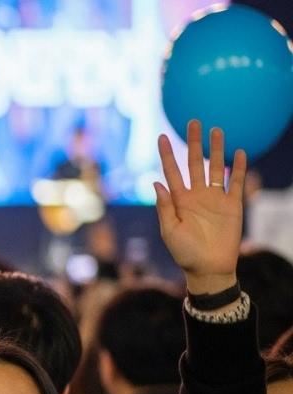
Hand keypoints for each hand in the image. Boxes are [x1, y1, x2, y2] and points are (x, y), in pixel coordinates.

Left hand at [154, 120, 245, 294]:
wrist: (208, 268)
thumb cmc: (184, 253)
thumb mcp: (169, 231)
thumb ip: (165, 207)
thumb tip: (156, 183)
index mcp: (178, 200)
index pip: (171, 171)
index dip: (166, 154)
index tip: (160, 136)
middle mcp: (196, 195)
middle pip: (194, 162)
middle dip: (193, 142)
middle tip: (193, 121)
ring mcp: (215, 199)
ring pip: (215, 167)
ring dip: (216, 149)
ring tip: (216, 130)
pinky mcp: (232, 205)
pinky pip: (235, 182)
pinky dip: (238, 168)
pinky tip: (239, 152)